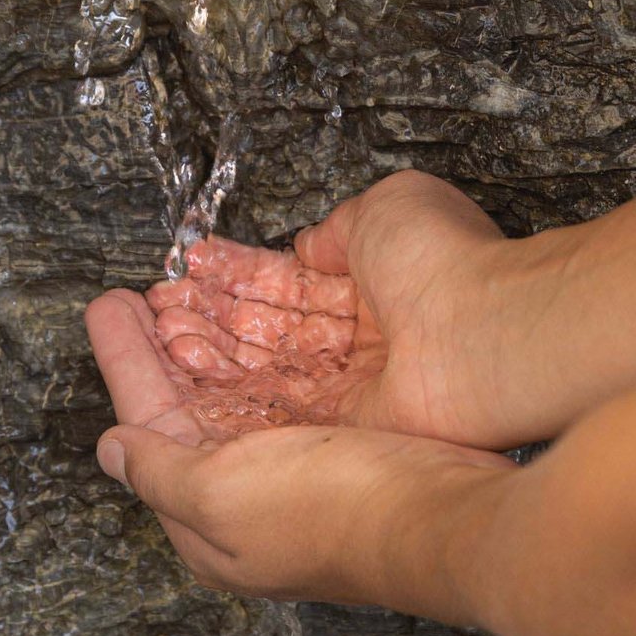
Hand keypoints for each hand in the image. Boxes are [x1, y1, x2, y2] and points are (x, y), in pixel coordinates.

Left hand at [85, 288, 512, 603]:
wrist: (439, 519)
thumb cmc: (329, 512)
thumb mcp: (221, 494)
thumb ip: (161, 469)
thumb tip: (112, 451)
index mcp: (206, 523)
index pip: (147, 428)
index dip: (127, 361)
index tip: (111, 305)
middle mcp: (246, 502)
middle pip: (190, 408)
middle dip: (165, 347)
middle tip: (147, 290)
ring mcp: (296, 475)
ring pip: (239, 395)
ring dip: (214, 343)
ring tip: (194, 292)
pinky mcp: (343, 449)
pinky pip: (287, 392)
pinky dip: (268, 353)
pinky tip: (265, 321)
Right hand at [142, 170, 560, 448]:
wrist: (483, 336)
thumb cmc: (447, 264)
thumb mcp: (387, 206)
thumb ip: (338, 227)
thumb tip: (310, 245)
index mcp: (377, 283)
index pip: (292, 283)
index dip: (238, 275)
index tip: (190, 268)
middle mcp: (364, 339)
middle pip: (270, 330)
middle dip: (210, 316)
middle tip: (155, 307)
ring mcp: (354, 386)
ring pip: (263, 370)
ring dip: (206, 349)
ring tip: (152, 330)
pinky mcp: (344, 428)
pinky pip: (274, 411)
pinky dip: (225, 393)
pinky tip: (181, 372)